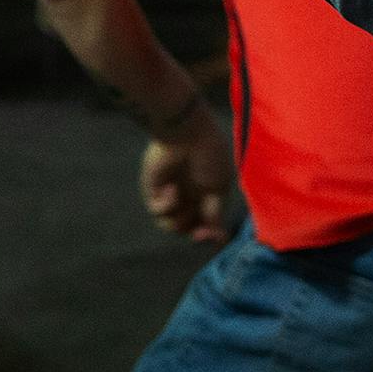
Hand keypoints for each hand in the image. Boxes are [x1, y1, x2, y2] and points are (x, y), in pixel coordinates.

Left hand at [140, 118, 236, 243]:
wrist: (187, 133)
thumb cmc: (209, 156)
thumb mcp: (219, 186)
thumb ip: (215, 211)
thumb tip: (216, 234)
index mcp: (207, 193)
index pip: (208, 221)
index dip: (211, 233)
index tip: (218, 238)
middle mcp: (189, 196)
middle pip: (190, 228)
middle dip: (197, 235)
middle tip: (201, 235)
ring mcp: (171, 195)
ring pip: (172, 225)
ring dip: (180, 222)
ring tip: (184, 208)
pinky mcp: (153, 191)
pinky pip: (158, 211)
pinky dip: (167, 204)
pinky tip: (172, 189)